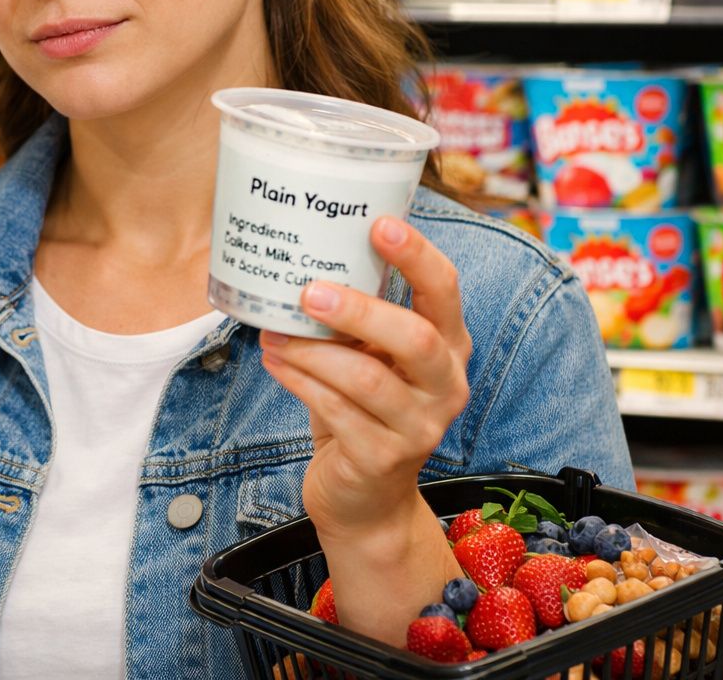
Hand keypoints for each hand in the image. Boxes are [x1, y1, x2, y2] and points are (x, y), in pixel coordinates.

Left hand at [259, 215, 470, 539]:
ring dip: (312, 351)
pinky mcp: (382, 459)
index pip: (446, 291)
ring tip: (273, 332)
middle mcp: (446, 385)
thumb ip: (359, 318)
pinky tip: (275, 362)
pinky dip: (299, 382)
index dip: (417, 256)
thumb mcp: (374, 357)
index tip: (380, 223)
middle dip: (359, 309)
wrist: (365, 498)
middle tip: (308, 290)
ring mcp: (420, 427)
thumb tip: (307, 257)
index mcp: (449, 346)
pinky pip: (336, 411)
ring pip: (366, 379)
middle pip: (416, 338)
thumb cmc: (365, 410)